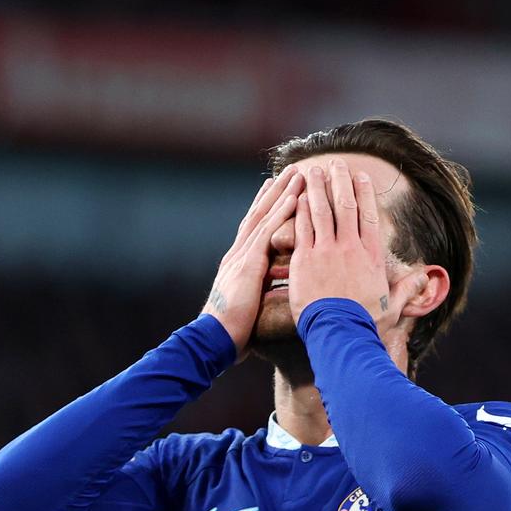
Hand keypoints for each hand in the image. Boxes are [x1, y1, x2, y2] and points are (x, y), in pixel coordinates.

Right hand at [203, 166, 302, 356]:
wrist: (213, 339)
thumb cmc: (230, 333)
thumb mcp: (248, 308)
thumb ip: (259, 295)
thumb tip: (271, 295)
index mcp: (238, 264)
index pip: (254, 229)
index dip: (265, 208)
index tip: (275, 189)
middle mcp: (238, 254)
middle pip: (259, 215)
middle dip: (275, 192)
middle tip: (290, 171)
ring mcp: (242, 257)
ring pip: (265, 217)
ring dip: (282, 193)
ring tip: (297, 173)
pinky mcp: (248, 264)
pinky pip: (268, 232)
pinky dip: (281, 213)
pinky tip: (294, 197)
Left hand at [290, 160, 414, 333]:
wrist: (340, 333)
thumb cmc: (366, 324)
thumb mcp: (393, 307)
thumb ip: (408, 289)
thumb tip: (427, 279)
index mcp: (371, 256)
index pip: (368, 216)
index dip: (364, 193)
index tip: (360, 177)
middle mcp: (350, 247)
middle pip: (346, 206)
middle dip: (340, 181)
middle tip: (336, 164)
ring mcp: (327, 251)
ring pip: (322, 211)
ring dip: (318, 188)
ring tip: (313, 171)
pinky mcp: (306, 259)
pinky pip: (303, 227)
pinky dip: (301, 210)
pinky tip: (298, 196)